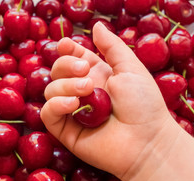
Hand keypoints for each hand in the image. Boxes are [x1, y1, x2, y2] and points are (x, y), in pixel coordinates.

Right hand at [40, 22, 174, 180]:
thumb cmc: (144, 105)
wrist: (146, 142)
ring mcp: (72, 112)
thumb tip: (96, 26)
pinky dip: (55, 104)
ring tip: (87, 91)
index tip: (67, 44)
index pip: (72, 58)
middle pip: (57, 71)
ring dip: (64, 85)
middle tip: (84, 71)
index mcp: (96, 76)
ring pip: (50, 90)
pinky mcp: (65, 130)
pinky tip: (72, 103)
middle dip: (66, 65)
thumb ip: (111, 47)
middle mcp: (81, 92)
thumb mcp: (130, 68)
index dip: (67, 50)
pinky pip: (47, 113)